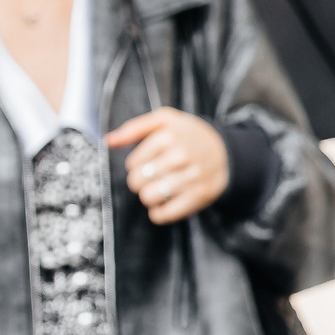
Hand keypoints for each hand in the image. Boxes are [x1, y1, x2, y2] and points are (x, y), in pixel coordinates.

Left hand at [104, 107, 228, 224]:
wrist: (226, 151)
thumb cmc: (188, 135)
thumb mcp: (164, 120)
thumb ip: (133, 128)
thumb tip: (107, 141)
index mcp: (168, 135)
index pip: (132, 163)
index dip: (135, 166)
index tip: (147, 162)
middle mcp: (180, 155)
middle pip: (137, 181)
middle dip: (139, 182)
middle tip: (151, 178)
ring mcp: (192, 176)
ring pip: (149, 198)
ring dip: (148, 197)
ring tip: (157, 190)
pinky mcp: (200, 196)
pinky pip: (165, 214)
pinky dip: (159, 213)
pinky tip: (162, 205)